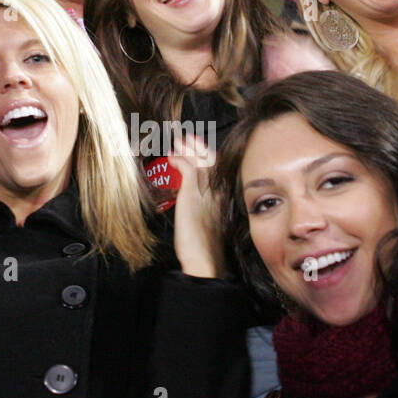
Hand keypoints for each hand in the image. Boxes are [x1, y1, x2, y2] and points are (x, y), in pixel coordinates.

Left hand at [168, 133, 223, 278]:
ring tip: (179, 141)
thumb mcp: (212, 227)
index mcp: (225, 199)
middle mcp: (218, 192)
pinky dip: (180, 160)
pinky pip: (188, 169)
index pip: (220, 172)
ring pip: (200, 162)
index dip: (211, 157)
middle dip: (200, 148)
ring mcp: (206, 192)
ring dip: (189, 150)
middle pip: (212, 162)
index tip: (203, 149)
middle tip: (189, 138)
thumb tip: (199, 211)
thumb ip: (208, 214)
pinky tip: (172, 156)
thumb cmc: (206, 250)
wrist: (205, 260)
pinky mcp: (192, 194)